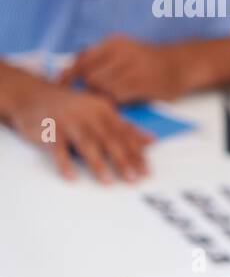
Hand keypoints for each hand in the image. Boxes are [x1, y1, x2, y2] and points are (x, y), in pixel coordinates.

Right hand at [6, 78, 152, 181]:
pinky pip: (58, 148)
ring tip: (108, 182)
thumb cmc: (72, 108)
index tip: (146, 171)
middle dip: (123, 160)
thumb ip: (125, 127)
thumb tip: (151, 140)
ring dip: (98, 164)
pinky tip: (72, 177)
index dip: (136, 153)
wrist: (32, 95)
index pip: (124, 134)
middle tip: (133, 178)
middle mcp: (88, 114)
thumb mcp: (100, 113)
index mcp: (104, 110)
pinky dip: (65, 163)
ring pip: (86, 144)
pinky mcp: (49, 129)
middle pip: (109, 139)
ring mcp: (68, 121)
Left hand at [60, 35, 196, 102]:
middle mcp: (123, 53)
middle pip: (90, 77)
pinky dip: (116, 102)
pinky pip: (118, 97)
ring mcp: (135, 69)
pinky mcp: (144, 84)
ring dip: (104, 97)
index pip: (81, 61)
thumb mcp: (123, 49)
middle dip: (89, 89)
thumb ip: (98, 56)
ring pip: (103, 88)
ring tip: (110, 98)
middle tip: (93, 96)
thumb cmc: (147, 60)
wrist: (182, 64)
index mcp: (114, 43)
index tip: (60, 86)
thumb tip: (69, 67)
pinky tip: (122, 100)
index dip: (68, 75)